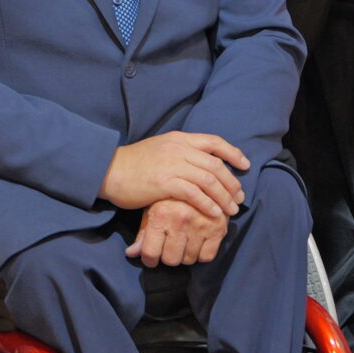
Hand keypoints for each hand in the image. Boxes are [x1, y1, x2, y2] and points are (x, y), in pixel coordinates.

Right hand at [100, 131, 249, 218]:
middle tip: (239, 197)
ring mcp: (172, 165)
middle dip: (232, 182)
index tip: (245, 165)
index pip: (214, 142)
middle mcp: (179, 148)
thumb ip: (181, 152)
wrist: (108, 170)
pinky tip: (214, 214)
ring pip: (209, 180)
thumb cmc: (134, 164)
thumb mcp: (161, 148)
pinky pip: (195, 194)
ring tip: (231, 210)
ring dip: (224, 196)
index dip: (233, 153)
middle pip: (216, 165)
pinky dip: (208, 205)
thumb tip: (201, 164)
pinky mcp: (165, 183)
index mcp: (179, 138)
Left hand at [125, 199, 228, 267]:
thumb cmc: (171, 195)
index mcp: (160, 214)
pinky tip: (197, 243)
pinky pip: (206, 256)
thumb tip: (131, 253)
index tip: (152, 258)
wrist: (202, 178)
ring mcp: (200, 224)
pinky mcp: (217, 228)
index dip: (149, 260)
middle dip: (168, 256)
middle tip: (170, 248)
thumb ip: (143, 232)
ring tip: (184, 242)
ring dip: (185, 255)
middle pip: (170, 259)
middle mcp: (180, 220)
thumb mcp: (153, 208)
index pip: (150, 253)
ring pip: (188, 259)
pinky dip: (201, 254)